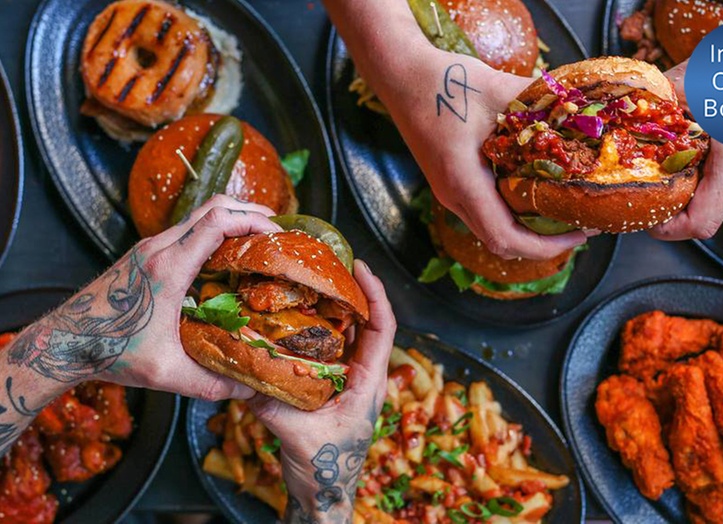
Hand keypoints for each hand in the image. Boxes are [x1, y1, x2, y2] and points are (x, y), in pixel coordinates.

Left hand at [8, 195, 281, 401]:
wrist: (62, 343)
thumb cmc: (110, 354)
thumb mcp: (166, 374)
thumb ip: (211, 383)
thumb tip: (249, 387)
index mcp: (167, 268)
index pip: (217, 222)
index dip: (253, 221)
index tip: (278, 234)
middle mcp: (158, 248)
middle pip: (213, 207)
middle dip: (250, 213)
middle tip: (278, 231)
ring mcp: (149, 248)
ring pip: (199, 216)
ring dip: (232, 220)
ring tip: (258, 241)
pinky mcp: (144, 254)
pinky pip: (186, 231)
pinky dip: (213, 232)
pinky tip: (226, 257)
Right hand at [246, 260, 395, 522]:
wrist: (322, 495)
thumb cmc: (324, 469)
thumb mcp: (298, 434)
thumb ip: (274, 405)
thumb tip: (246, 374)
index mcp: (368, 382)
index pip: (382, 327)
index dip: (375, 294)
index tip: (361, 268)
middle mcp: (361, 375)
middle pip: (364, 323)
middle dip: (350, 292)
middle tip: (327, 265)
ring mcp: (346, 381)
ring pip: (344, 335)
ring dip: (330, 309)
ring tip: (308, 282)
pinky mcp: (329, 387)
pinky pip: (324, 350)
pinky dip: (311, 331)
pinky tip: (289, 319)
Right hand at [390, 51, 591, 259]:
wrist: (401, 75)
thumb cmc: (441, 82)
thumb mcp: (496, 89)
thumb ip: (539, 102)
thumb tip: (578, 108)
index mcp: (463, 182)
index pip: (506, 238)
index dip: (547, 246)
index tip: (580, 232)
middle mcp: (454, 196)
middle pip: (502, 244)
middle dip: (544, 244)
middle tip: (581, 225)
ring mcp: (450, 192)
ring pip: (493, 231)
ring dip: (529, 231)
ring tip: (564, 212)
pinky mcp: (452, 182)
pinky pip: (486, 213)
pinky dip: (515, 215)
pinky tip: (536, 192)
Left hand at [650, 62, 722, 239]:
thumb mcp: (689, 83)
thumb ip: (654, 105)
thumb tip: (619, 116)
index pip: (701, 223)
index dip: (667, 228)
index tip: (645, 215)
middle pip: (704, 212)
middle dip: (671, 205)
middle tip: (643, 186)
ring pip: (714, 196)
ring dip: (685, 187)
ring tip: (661, 163)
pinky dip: (701, 172)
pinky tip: (685, 148)